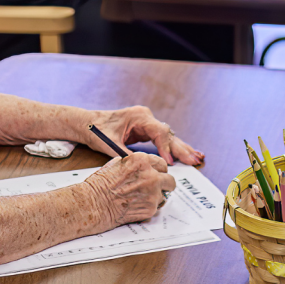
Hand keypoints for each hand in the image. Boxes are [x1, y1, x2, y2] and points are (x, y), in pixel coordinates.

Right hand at [83, 152, 177, 228]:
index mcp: (142, 161)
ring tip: (140, 198)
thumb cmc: (100, 185)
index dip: (159, 170)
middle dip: (164, 183)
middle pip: (169, 180)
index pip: (161, 163)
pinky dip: (149, 207)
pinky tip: (136, 205)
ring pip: (163, 195)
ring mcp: (152, 193)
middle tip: (157, 187)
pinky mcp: (151, 208)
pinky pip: (156, 207)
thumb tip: (142, 165)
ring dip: (155, 196)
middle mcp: (151, 176)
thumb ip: (133, 163)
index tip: (158, 173)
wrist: (94, 204)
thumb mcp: (116, 164)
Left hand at [87, 105, 203, 165]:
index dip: (166, 148)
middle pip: (168, 134)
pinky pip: (163, 140)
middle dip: (181, 148)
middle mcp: (146, 118)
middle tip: (194, 160)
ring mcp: (147, 124)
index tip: (169, 162)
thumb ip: (124, 154)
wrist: (88, 123)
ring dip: (181, 149)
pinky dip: (172, 149)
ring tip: (196, 158)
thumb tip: (138, 167)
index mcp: (139, 116)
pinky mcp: (146, 131)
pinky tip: (185, 155)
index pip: (159, 132)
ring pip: (168, 137)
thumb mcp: (109, 143)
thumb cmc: (96, 130)